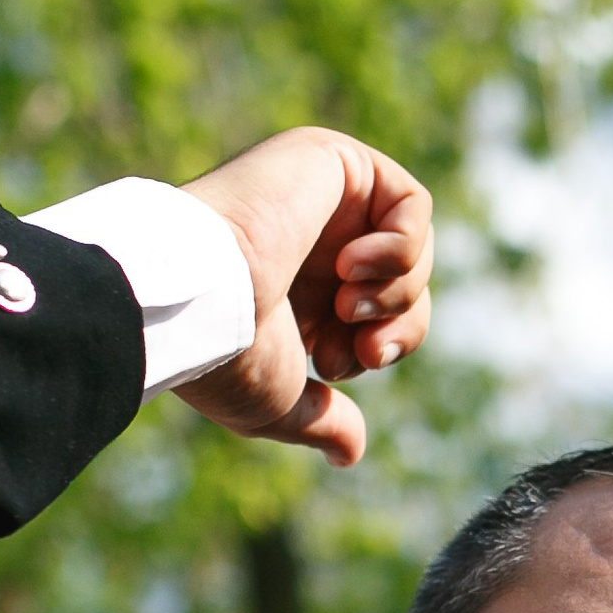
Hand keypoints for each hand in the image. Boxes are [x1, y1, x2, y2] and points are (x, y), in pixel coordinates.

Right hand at [176, 128, 433, 466]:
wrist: (198, 298)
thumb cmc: (224, 352)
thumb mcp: (278, 401)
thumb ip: (319, 418)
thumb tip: (350, 453)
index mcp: (296, 287)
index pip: (381, 315)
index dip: (382, 348)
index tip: (335, 367)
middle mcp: (309, 238)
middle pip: (407, 283)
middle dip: (398, 327)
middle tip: (362, 350)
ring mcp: (321, 195)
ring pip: (414, 247)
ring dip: (395, 293)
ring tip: (346, 304)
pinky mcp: (331, 159)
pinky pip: (413, 204)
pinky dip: (399, 248)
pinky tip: (348, 266)